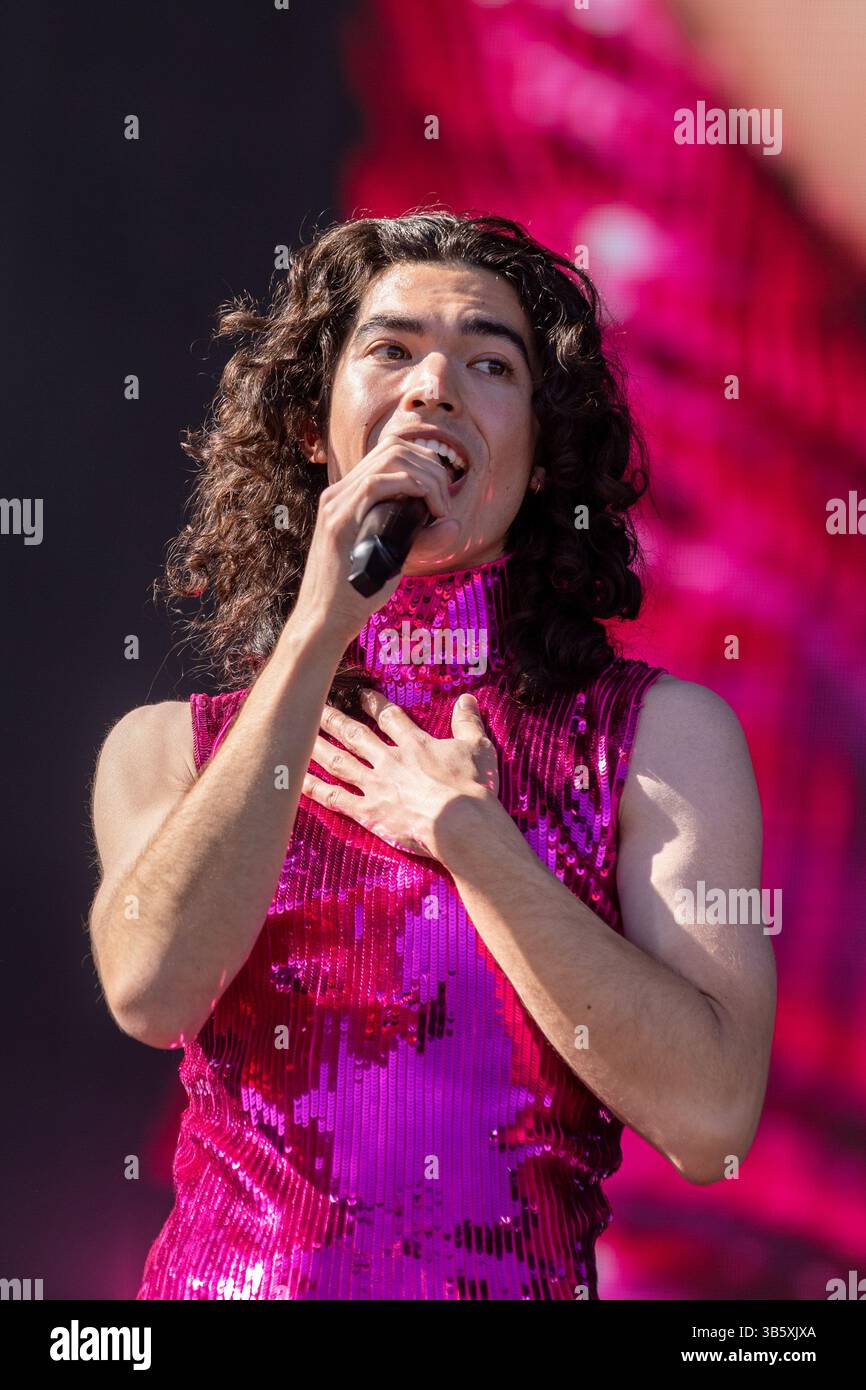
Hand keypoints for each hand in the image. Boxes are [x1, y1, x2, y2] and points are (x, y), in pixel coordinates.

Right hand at [287, 432, 460, 652]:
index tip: (443, 495)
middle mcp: (339, 493)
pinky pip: (378, 484)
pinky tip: (428, 507)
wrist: (325, 618)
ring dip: (426, 477)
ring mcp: (335, 503)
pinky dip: (411, 487)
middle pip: (393, 447)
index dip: (425, 462)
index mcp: (348, 495)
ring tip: (440, 507)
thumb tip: (453, 524)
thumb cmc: (358, 591)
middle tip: (446, 502)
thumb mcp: (391, 556)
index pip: (390, 452)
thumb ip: (416, 537)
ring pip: (389, 458)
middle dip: (432, 467)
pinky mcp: (338, 520)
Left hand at [301, 688, 499, 859]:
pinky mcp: (369, 812)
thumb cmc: (473, 788)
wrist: (462, 824)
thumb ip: (469, 722)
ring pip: (340, 761)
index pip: (389, 717)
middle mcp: (389, 760)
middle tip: (314, 705)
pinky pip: (334, 798)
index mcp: (415, 744)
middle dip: (334, 719)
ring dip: (318, 746)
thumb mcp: (478, 748)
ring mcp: (376, 785)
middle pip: (355, 734)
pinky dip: (314, 788)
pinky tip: (297, 779)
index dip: (373, 703)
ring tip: (298, 733)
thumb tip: (469, 699)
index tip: (360, 694)